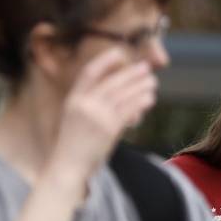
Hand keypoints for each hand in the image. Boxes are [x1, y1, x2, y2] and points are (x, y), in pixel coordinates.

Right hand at [46, 50, 158, 187]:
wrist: (68, 166)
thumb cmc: (73, 144)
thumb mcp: (74, 118)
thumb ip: (90, 103)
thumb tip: (117, 90)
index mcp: (73, 99)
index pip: (89, 72)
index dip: (105, 60)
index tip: (119, 54)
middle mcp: (84, 104)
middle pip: (113, 81)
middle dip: (132, 73)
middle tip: (146, 68)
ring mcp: (97, 116)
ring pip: (125, 94)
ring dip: (142, 86)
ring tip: (152, 82)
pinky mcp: (110, 128)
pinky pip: (130, 109)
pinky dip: (142, 101)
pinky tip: (150, 98)